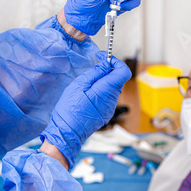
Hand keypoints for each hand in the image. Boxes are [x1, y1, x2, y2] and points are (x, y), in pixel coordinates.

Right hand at [40, 52, 130, 168]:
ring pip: (112, 87)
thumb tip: (106, 64)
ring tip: (87, 81)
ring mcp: (110, 108)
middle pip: (117, 79)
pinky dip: (101, 90)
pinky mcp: (106, 113)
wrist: (67, 133)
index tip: (104, 57)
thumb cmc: (70, 109)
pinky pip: (107, 96)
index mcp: (107, 90)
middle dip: (108, 69)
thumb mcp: (79, 85)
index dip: (115, 61)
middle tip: (94, 65)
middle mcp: (112, 100)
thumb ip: (95, 73)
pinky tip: (87, 92)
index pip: (123, 71)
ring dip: (103, 80)